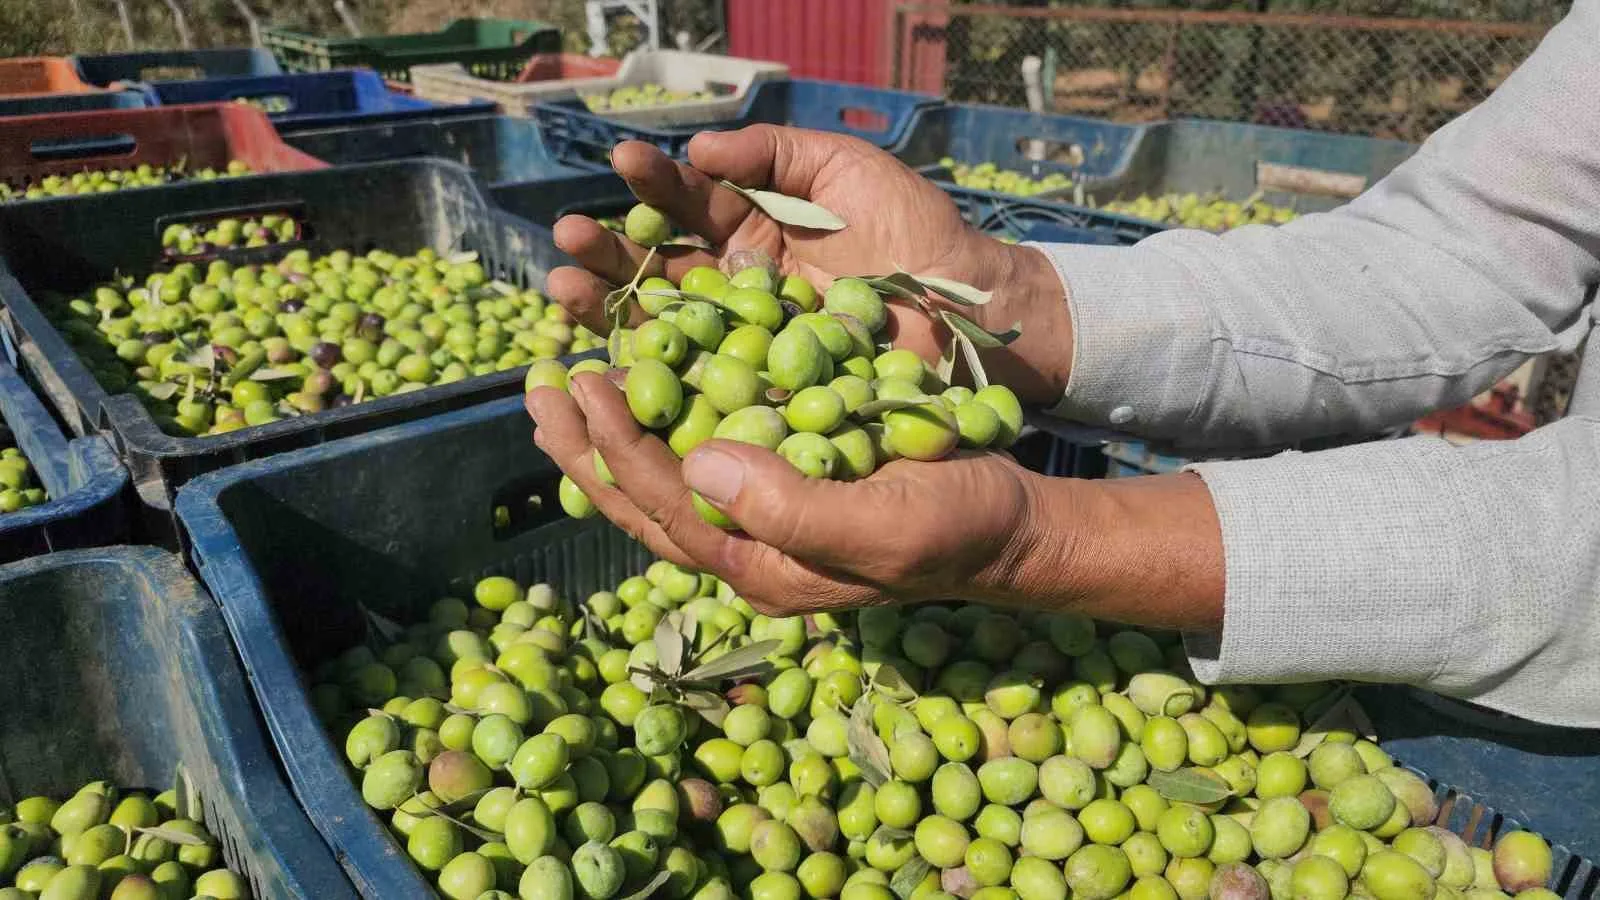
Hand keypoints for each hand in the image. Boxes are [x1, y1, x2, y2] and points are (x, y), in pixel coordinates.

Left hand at [526, 371, 1056, 612]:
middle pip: (643, 499)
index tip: (580, 378)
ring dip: (610, 433)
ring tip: (563, 382)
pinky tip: (644, 381)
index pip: (667, 503)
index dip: (617, 443)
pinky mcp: (783, 482)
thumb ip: (791, 509)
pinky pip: (704, 455)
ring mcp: (762, 517)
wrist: (1008, 524)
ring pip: (665, 479)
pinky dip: (665, 417)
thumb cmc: (955, 526)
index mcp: (759, 564)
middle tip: (537, 382)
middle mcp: (747, 547)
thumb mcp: (883, 524)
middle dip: (584, 445)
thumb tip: (699, 465)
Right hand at [547, 126, 1071, 402]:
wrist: (970, 309)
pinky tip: (602, 360)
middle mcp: (737, 284)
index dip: (654, 184)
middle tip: (565, 237)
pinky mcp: (758, 388)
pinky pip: (695, 380)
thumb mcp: (845, 170)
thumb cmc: (917, 232)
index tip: (623, 161)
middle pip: (658, 266)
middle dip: (608, 250)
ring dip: (608, 307)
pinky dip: (647, 373)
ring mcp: (744, 339)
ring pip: (662, 322)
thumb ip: (775, 151)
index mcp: (754, 227)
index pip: (688, 204)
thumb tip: (699, 147)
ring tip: (561, 289)